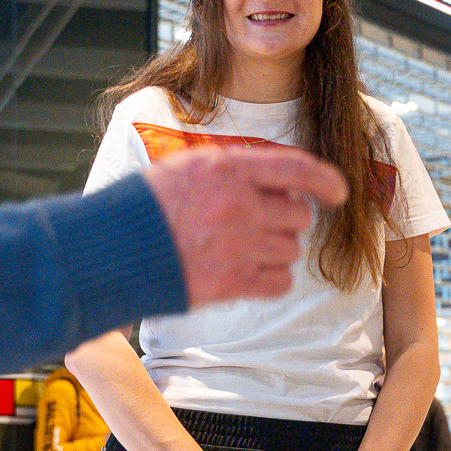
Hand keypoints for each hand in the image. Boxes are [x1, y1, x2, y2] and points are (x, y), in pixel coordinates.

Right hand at [144, 145, 347, 305]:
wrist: (112, 250)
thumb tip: (281, 185)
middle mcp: (238, 205)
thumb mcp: (188, 168)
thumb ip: (234, 171)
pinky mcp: (232, 282)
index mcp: (227, 169)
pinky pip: (281, 282)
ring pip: (290, 250)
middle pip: (298, 215)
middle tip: (258, 225)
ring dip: (275, 250)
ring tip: (241, 249)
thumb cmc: (146, 207)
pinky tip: (249, 273)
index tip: (339, 192)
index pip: (296, 168)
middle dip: (286, 220)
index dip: (326, 180)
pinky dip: (272, 279)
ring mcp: (237, 245)